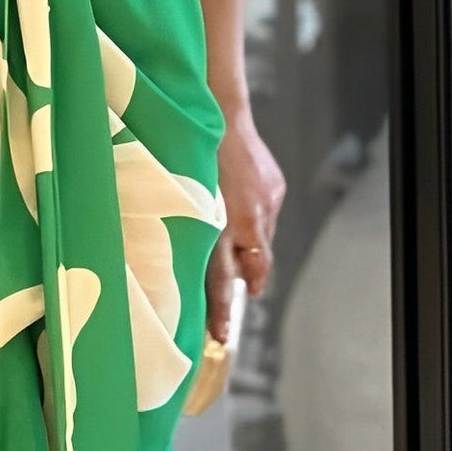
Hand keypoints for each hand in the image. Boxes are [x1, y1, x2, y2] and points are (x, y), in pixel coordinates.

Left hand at [207, 105, 284, 340]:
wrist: (218, 114)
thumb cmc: (184, 155)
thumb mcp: (177, 199)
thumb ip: (185, 231)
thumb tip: (185, 262)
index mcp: (215, 225)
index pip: (219, 280)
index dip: (220, 310)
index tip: (222, 336)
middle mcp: (244, 220)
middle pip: (251, 267)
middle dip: (248, 284)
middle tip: (245, 295)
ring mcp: (264, 205)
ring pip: (260, 243)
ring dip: (248, 248)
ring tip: (234, 239)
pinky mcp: (274, 190)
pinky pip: (266, 217)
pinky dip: (254, 219)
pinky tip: (239, 203)